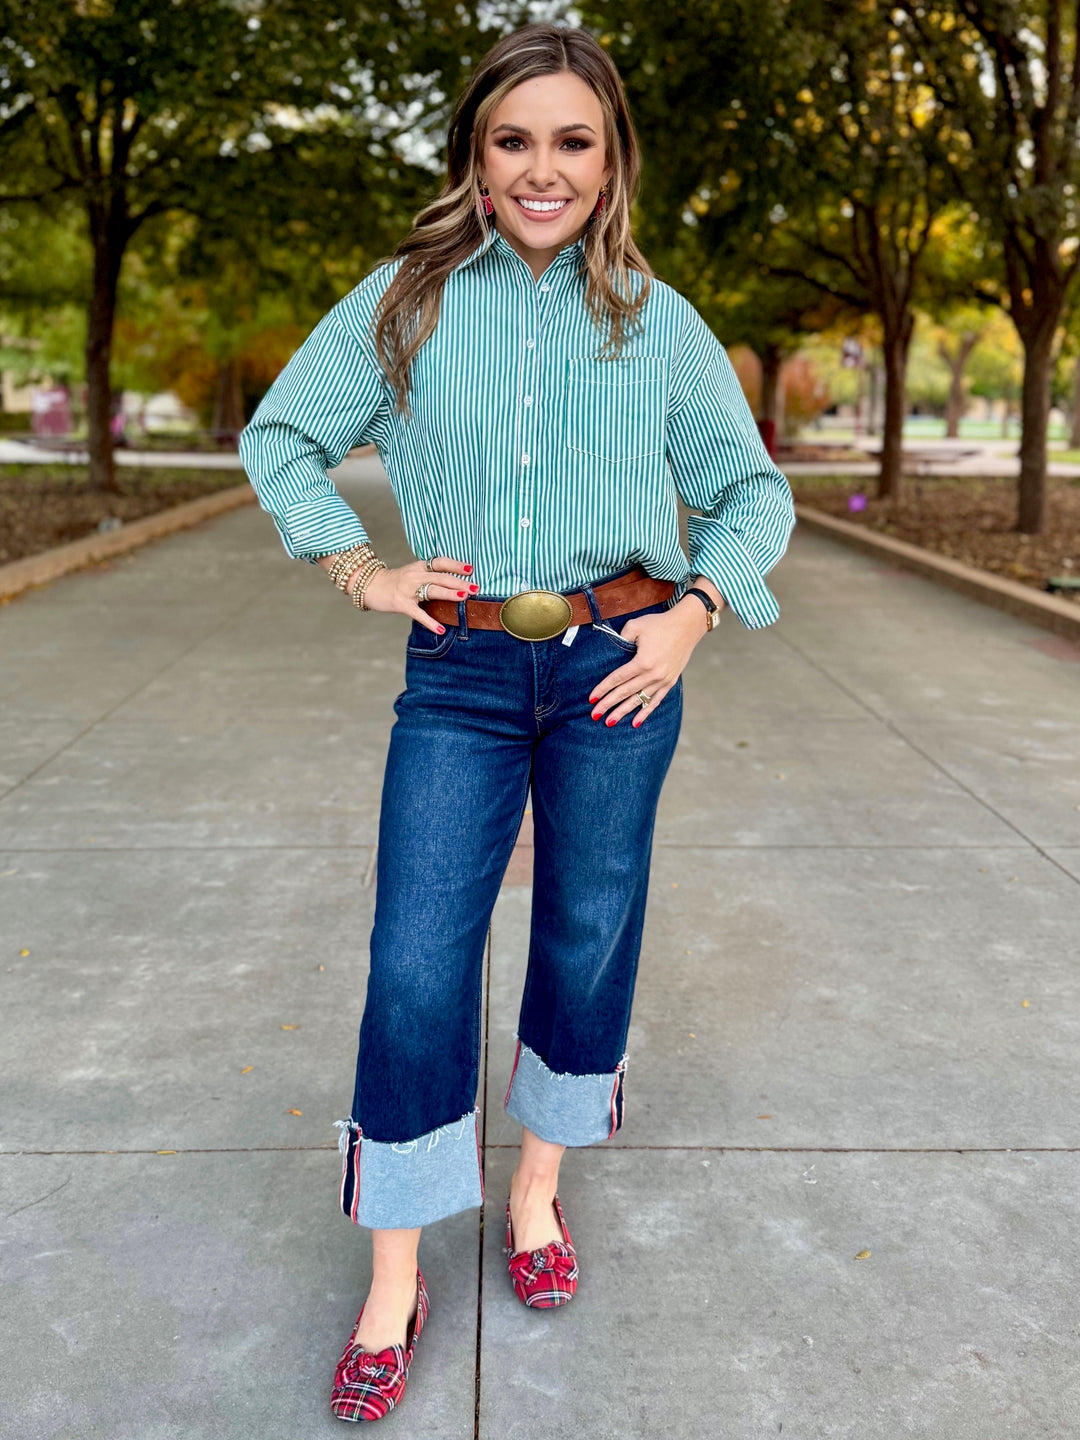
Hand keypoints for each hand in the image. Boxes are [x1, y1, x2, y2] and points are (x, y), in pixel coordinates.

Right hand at [353, 555, 478, 632]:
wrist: (370, 585)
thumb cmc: (396, 581)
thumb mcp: (413, 573)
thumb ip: (431, 576)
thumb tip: (454, 583)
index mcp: (420, 566)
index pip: (440, 562)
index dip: (456, 565)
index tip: (471, 569)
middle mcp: (415, 575)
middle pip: (441, 577)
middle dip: (459, 582)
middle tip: (475, 587)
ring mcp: (408, 590)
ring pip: (432, 590)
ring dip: (449, 593)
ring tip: (464, 597)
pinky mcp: (402, 604)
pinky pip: (418, 614)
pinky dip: (430, 622)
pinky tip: (441, 629)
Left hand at [588, 596, 712, 728]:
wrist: (687, 626)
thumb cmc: (659, 624)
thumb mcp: (635, 626)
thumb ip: (621, 638)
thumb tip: (611, 651)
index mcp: (643, 662)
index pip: (618, 679)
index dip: (603, 689)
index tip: (592, 698)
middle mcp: (653, 674)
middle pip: (625, 693)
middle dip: (608, 705)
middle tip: (594, 715)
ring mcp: (662, 680)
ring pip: (639, 700)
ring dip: (623, 712)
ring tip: (609, 723)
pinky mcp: (670, 682)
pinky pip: (655, 701)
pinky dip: (645, 713)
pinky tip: (635, 723)